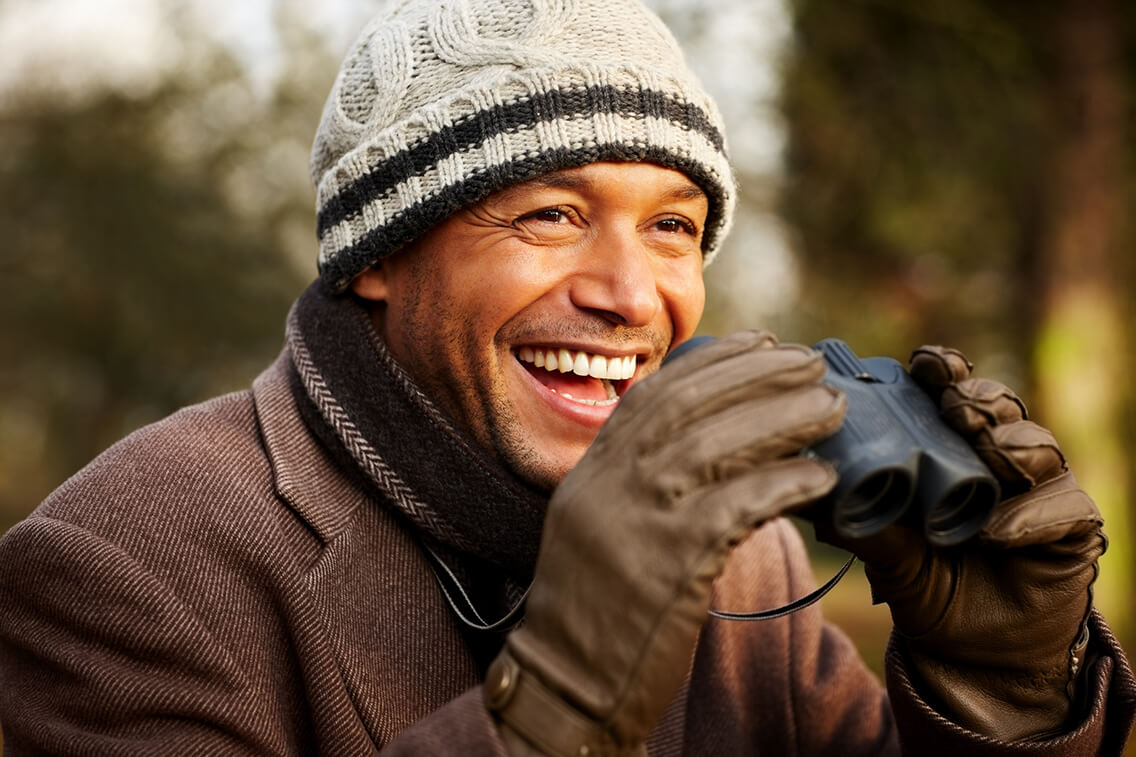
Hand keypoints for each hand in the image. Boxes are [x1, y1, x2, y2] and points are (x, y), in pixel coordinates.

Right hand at [484, 331, 844, 755]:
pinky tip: (822, 476)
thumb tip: (707, 442)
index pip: (657, 392)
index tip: (763, 343)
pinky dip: (786, 483)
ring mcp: (638, 517)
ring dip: (785, 418)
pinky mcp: (672, 561)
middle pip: (692, 404)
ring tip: (833, 408)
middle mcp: (611, 481)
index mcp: (593, 469)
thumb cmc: (592, 608)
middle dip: (759, 374)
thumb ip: (635, 479)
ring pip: (720, 443)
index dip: (715, 360)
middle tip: (813, 364)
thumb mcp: (595, 524)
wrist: (565, 681)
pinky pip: (742, 505)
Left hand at [823, 345, 1105, 740]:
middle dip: (976, 399)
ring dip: (1010, 445)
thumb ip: (858, 525)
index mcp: (947, 448)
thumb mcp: (886, 556)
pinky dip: (1032, 514)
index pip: (948, 393)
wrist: (972, 655)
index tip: (923, 364)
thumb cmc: (926, 586)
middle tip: (956, 407)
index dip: (941, 371)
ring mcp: (1039, 488)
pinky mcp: (1073, 526)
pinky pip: (1066, 506)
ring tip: (989, 452)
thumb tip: (803, 495)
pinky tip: (1000, 530)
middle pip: (996, 407)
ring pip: (1037, 444)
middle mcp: (995, 457)